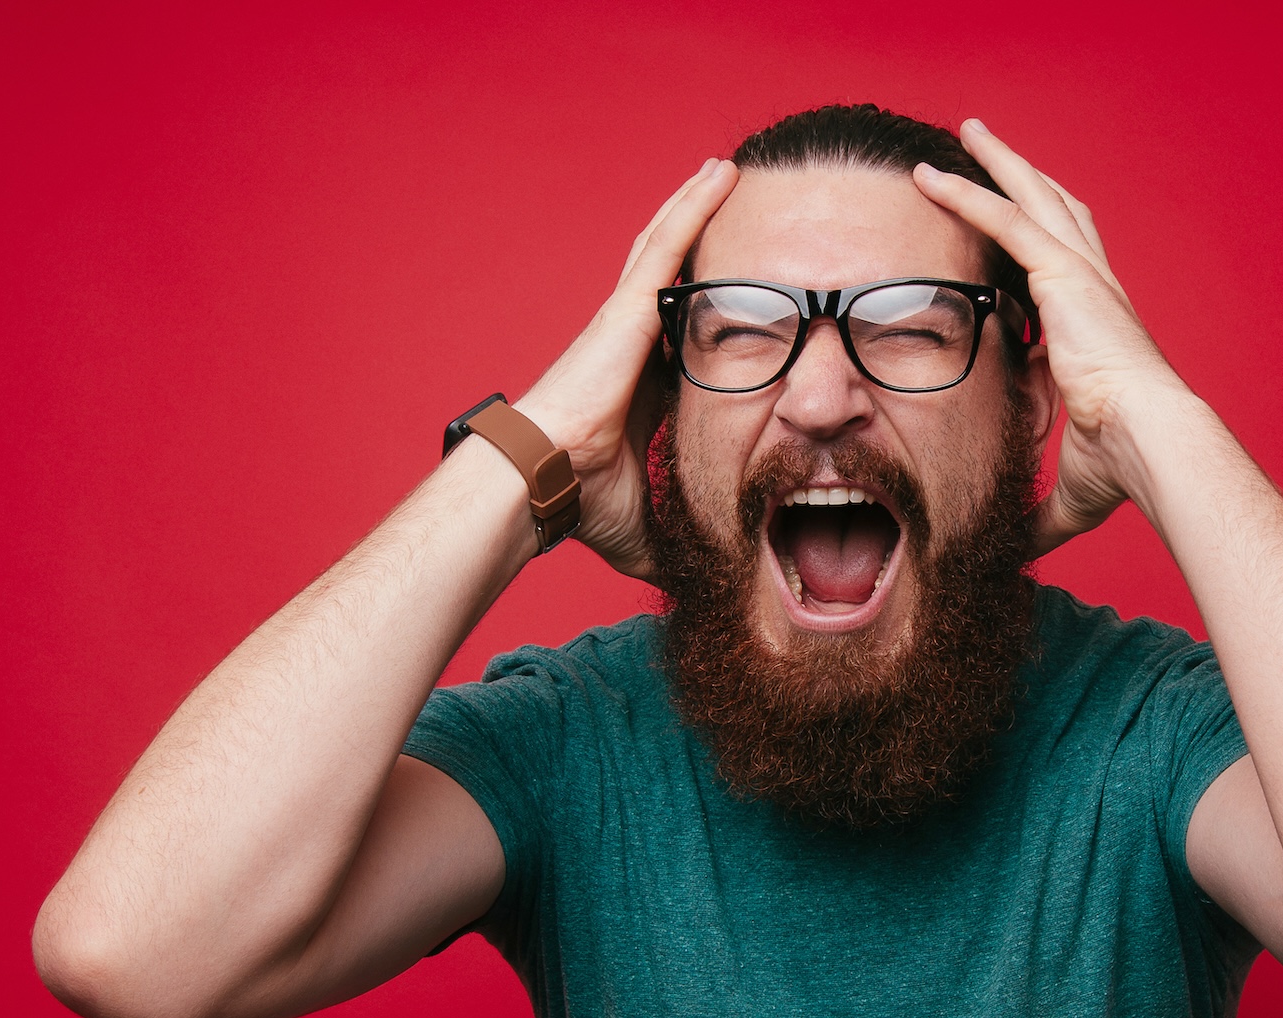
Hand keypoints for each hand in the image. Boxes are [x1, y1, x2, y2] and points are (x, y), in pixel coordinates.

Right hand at [515, 159, 739, 579]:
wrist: (538, 485)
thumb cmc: (576, 502)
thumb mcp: (647, 520)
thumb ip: (679, 534)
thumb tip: (704, 583)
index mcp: (639, 385)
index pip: (686, 336)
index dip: (712, 310)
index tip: (743, 294)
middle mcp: (632, 344)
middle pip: (674, 277)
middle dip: (701, 241)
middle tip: (734, 204)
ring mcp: (626, 322)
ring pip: (668, 248)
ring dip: (697, 207)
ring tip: (727, 169)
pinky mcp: (625, 312)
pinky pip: (665, 247)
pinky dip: (692, 209)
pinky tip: (717, 176)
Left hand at [914, 122, 1197, 555]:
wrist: (1154, 446)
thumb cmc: (1125, 469)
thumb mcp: (1070, 490)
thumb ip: (1039, 515)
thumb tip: (1014, 557)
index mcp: (1096, 330)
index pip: (1062, 273)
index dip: (1036, 247)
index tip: (1008, 236)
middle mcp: (1093, 291)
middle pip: (1056, 215)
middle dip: (1023, 179)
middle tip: (989, 150)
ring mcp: (1081, 278)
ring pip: (1033, 200)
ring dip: (996, 164)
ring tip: (966, 135)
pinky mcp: (1064, 277)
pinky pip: (1005, 220)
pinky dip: (968, 193)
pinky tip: (932, 175)